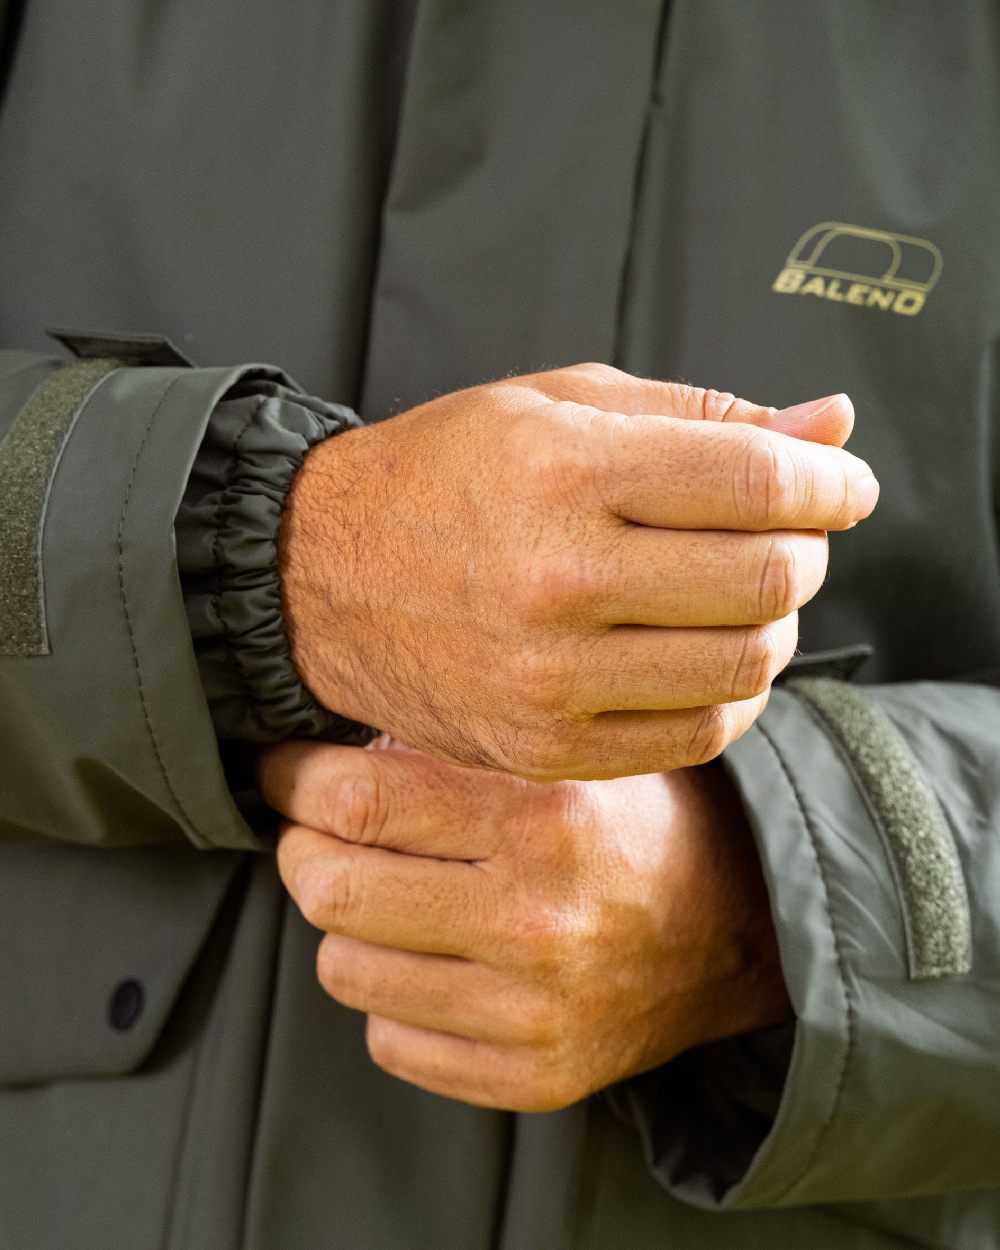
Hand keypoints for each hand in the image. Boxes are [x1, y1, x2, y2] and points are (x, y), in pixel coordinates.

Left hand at [259, 737, 791, 1111]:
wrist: (737, 929)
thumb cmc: (633, 824)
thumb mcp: (569, 753)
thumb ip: (466, 743)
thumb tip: (337, 744)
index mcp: (546, 817)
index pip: (358, 799)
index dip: (293, 779)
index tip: (285, 770)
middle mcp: (539, 919)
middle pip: (331, 888)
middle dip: (300, 849)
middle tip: (316, 831)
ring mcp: (534, 1011)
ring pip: (343, 969)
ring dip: (344, 926)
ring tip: (387, 897)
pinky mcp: (533, 1077)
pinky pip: (388, 1040)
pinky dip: (389, 996)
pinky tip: (431, 960)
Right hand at [280, 363, 876, 778]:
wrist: (321, 577)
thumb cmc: (445, 475)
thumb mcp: (558, 406)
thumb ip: (701, 413)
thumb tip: (832, 421)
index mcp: (563, 470)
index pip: (757, 480)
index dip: (829, 481)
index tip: (842, 484)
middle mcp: (558, 579)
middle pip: (768, 579)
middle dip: (807, 550)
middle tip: (786, 534)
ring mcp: (549, 678)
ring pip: (747, 664)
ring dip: (774, 624)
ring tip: (737, 595)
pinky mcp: (544, 746)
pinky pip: (698, 734)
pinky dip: (730, 693)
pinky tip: (701, 655)